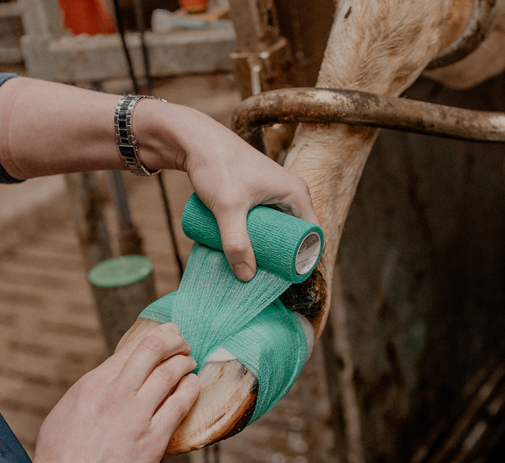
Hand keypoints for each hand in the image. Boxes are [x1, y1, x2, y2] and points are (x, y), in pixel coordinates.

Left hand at [0, 81, 317, 280]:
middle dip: (281, 259)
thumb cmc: (217, 167)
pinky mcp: (255, 193)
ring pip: (276, 230)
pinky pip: (264, 222)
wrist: (194, 140)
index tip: (286, 281)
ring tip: (252, 271)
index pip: (311, 236)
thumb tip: (246, 277)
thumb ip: (236, 242)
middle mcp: (290, 192)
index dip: (303, 260)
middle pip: (293, 236)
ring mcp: (272, 192)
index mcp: (297, 194)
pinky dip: (258, 238)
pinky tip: (248, 253)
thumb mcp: (228, 208)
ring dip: (267, 249)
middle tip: (265, 280)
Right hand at [0, 323, 198, 462]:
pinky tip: (193, 385)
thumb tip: (113, 380)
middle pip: (151, 350)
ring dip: (183, 362)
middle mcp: (113, 395)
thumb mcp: (65, 414)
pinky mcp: (152, 441)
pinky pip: (179, 404)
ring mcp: (135, 417)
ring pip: (169, 374)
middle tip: (182, 341)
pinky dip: (190, 389)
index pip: (128, 350)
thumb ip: (91, 393)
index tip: (163, 335)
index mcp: (89, 386)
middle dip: (172, 340)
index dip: (151, 338)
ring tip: (189, 362)